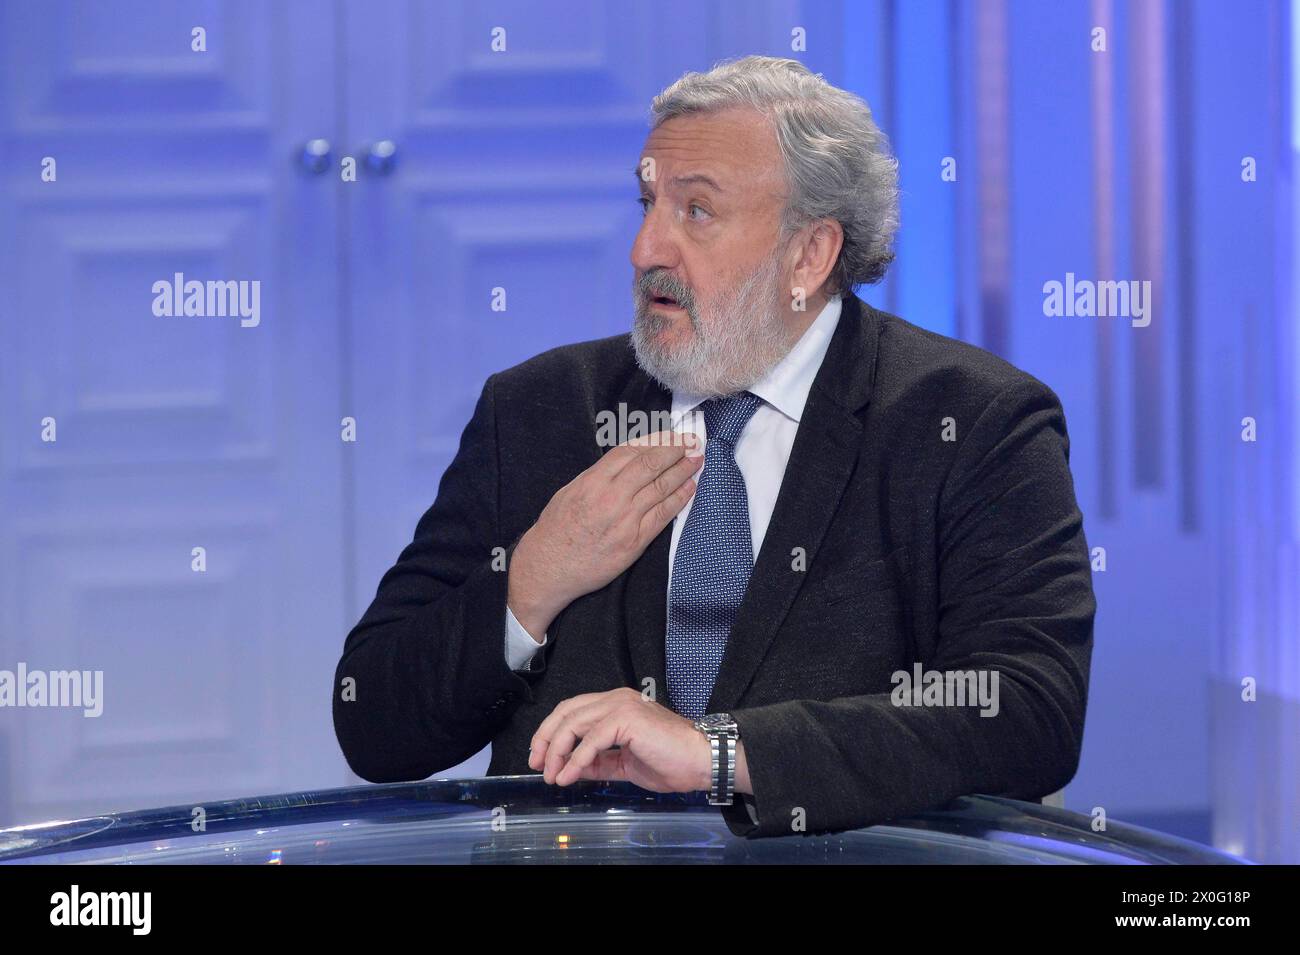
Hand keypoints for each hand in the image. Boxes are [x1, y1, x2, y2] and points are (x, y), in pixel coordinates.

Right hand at [508, 430, 702, 638]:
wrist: (549, 567)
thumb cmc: (557, 529)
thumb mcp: (571, 490)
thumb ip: (599, 476)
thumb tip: (627, 462)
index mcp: (593, 481)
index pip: (631, 451)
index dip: (655, 440)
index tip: (670, 435)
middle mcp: (610, 497)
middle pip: (651, 464)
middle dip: (675, 449)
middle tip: (692, 441)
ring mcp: (625, 519)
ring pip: (661, 487)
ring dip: (683, 471)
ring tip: (696, 460)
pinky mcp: (635, 541)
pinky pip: (663, 515)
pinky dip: (679, 499)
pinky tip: (690, 488)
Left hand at [528, 688, 711, 792]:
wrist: (701, 760)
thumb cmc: (670, 761)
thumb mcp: (624, 763)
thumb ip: (598, 762)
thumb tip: (571, 769)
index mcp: (616, 704)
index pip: (572, 710)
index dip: (551, 732)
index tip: (540, 758)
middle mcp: (616, 698)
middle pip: (566, 712)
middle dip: (546, 740)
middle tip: (537, 765)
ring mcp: (621, 705)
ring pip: (574, 723)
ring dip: (557, 753)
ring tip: (552, 776)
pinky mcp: (627, 718)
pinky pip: (590, 740)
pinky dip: (576, 760)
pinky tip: (569, 777)